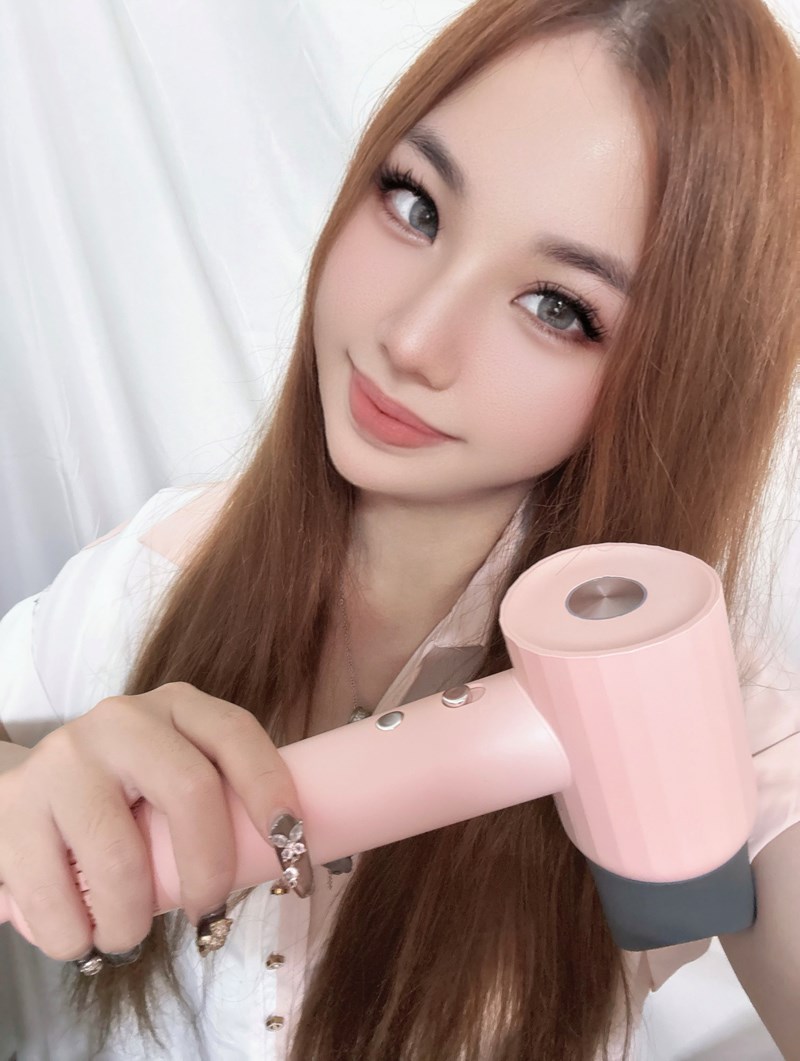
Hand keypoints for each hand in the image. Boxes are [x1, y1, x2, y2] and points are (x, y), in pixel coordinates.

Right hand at [0, 682, 303, 960]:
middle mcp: (122, 719)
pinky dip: (74, 936)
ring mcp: (64, 758)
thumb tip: (283, 861)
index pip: (235, 733)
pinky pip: (54, 895)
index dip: (270, 787)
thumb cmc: (123, 795)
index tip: (291, 843)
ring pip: (120, 857)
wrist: (23, 791)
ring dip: (132, 920)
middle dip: (210, 868)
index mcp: (176, 706)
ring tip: (129, 935)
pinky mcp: (14, 807)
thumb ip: (216, 798)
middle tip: (208, 912)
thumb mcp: (172, 773)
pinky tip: (80, 936)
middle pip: (189, 790)